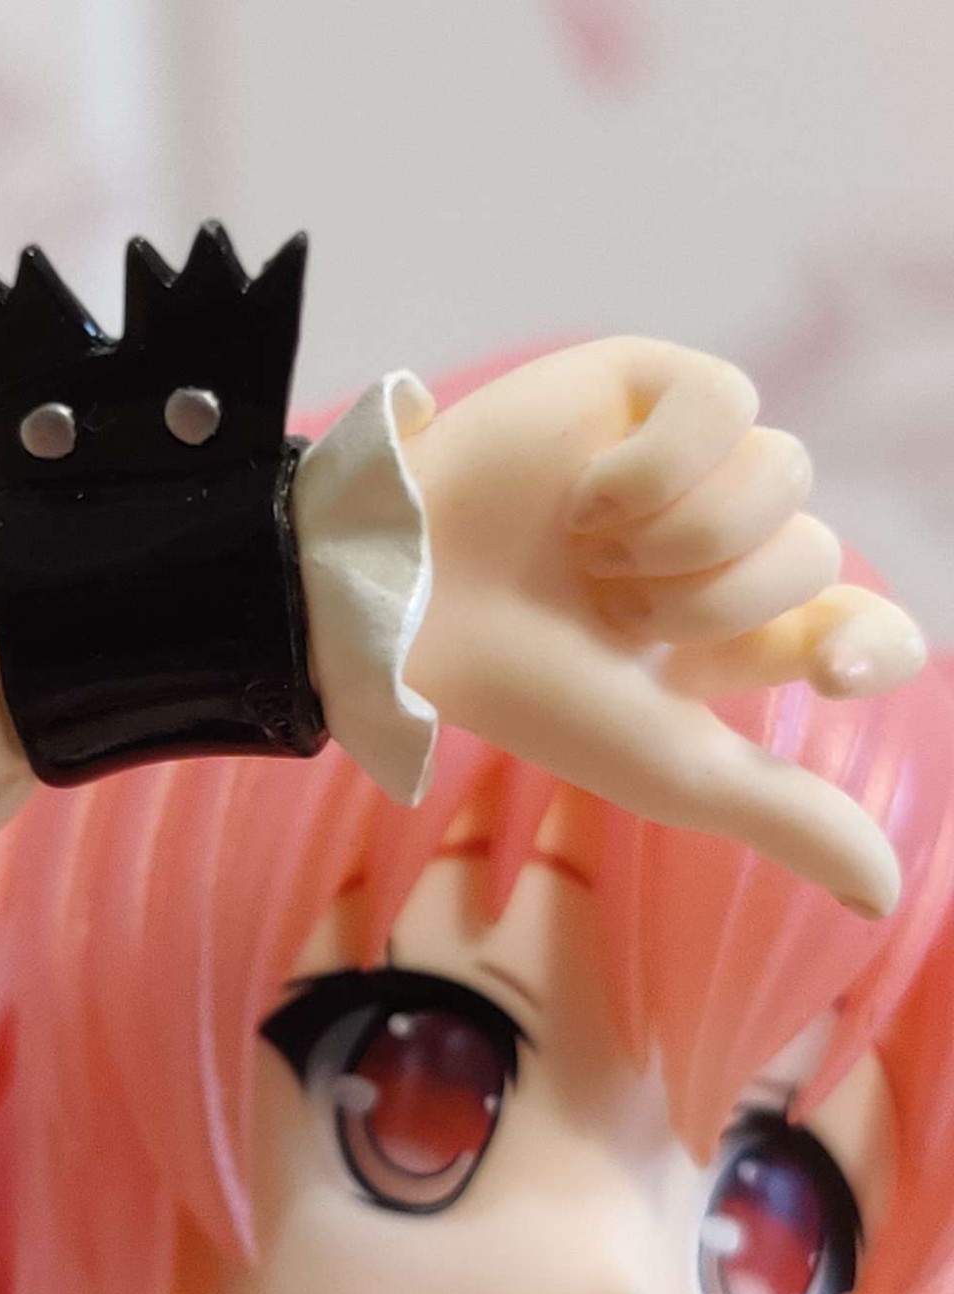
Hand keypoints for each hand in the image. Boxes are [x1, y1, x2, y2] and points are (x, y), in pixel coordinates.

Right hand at [403, 337, 925, 916]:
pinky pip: (729, 402)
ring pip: (786, 474)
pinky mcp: (652, 385)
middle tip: (612, 613)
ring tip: (589, 555)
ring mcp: (693, 460)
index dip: (871, 645)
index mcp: (739, 632)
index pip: (864, 629)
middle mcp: (729, 543)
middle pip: (816, 554)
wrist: (416, 606)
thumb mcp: (670, 766)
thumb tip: (887, 898)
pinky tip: (585, 499)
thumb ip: (787, 817)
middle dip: (712, 604)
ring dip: (682, 539)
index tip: (833, 672)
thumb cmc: (531, 690)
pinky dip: (658, 468)